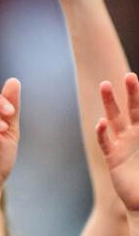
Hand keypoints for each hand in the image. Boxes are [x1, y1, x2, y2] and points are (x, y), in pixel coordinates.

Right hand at [95, 72, 138, 212]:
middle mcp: (135, 135)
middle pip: (131, 109)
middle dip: (129, 93)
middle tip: (128, 76)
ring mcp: (122, 145)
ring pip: (115, 119)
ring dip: (110, 103)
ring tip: (105, 85)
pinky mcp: (113, 159)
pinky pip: (106, 142)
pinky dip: (102, 132)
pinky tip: (101, 123)